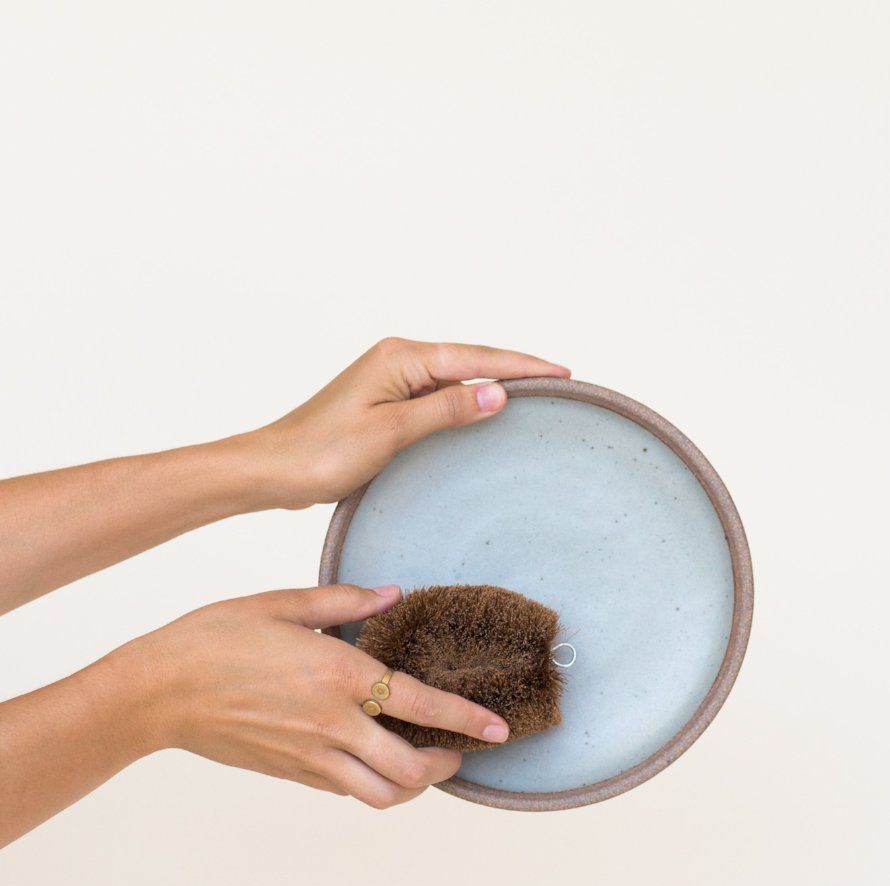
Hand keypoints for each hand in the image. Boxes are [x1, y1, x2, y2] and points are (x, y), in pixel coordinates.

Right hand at [118, 583, 509, 807]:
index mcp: (338, 674)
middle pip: (412, 769)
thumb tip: (393, 594)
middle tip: (462, 750)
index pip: (421, 705)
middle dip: (449, 764)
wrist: (157, 692)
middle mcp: (333, 724)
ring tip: (427, 762)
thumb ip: (345, 601)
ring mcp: (312, 757)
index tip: (498, 729)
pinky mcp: (292, 774)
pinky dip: (376, 782)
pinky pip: (348, 790)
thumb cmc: (216, 638)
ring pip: (383, 794)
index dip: (467, 720)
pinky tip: (377, 757)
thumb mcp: (282, 603)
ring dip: (416, 785)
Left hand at [249, 337, 569, 508]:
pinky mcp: (387, 402)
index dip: (523, 366)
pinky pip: (439, 396)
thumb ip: (447, 410)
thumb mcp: (392, 432)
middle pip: (471, 361)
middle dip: (516, 369)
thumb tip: (498, 392)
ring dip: (492, 385)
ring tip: (535, 394)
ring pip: (456, 378)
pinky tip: (483, 414)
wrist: (274, 470)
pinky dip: (467, 402)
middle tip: (560, 381)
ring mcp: (392, 380)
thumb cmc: (321, 451)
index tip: (562, 373)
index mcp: (401, 358)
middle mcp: (398, 360)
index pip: (477, 357)